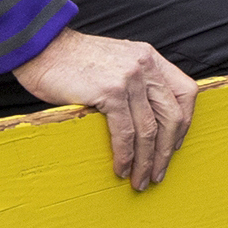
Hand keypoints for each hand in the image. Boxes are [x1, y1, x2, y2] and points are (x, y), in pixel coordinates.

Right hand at [15, 27, 198, 190]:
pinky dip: (125, 156)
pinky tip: (120, 168)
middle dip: (167, 151)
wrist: (41, 47)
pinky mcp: (110, 92)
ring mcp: (129, 78)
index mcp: (149, 57)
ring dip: (146, 161)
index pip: (186, 92)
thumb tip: (146, 118)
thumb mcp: (115, 60)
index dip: (184, 123)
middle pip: (172, 116)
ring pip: (150, 130)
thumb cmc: (71, 60)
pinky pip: (125, 133)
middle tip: (158, 173)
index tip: (174, 144)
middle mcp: (144, 65)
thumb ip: (135, 80)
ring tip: (139, 180)